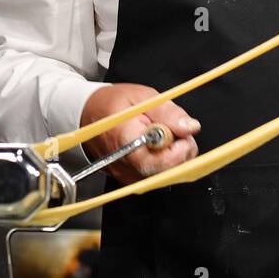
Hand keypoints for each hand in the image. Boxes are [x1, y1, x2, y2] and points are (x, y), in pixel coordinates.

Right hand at [79, 83, 200, 184]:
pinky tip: (158, 146)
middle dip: (181, 152)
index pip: (159, 162)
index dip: (179, 151)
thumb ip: (167, 112)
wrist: (87, 114)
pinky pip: (156, 175)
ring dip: (173, 157)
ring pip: (164, 175)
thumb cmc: (114, 104)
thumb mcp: (142, 97)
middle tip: (177, 131)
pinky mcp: (129, 180)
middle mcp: (125, 165)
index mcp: (125, 141)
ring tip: (165, 135)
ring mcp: (126, 176)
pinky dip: (163, 161)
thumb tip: (190, 127)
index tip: (184, 135)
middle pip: (167, 172)